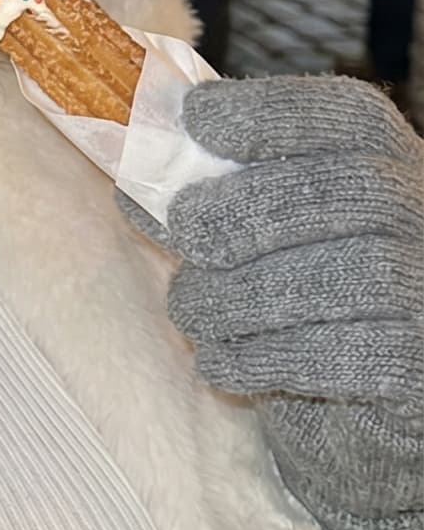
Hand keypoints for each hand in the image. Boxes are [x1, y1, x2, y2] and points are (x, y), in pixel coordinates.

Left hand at [159, 78, 423, 529]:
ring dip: (238, 295)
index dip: (270, 111)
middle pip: (345, 189)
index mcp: (391, 165)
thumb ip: (213, 195)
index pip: (348, 116)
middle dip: (243, 210)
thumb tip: (134, 169)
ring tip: (193, 310)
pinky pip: (337, 357)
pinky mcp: (416, 370)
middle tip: (186, 236)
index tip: (195, 119)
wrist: (355, 417)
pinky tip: (222, 364)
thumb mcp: (264, 236)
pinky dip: (260, 358)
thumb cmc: (301, 308)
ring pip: (338, 277)